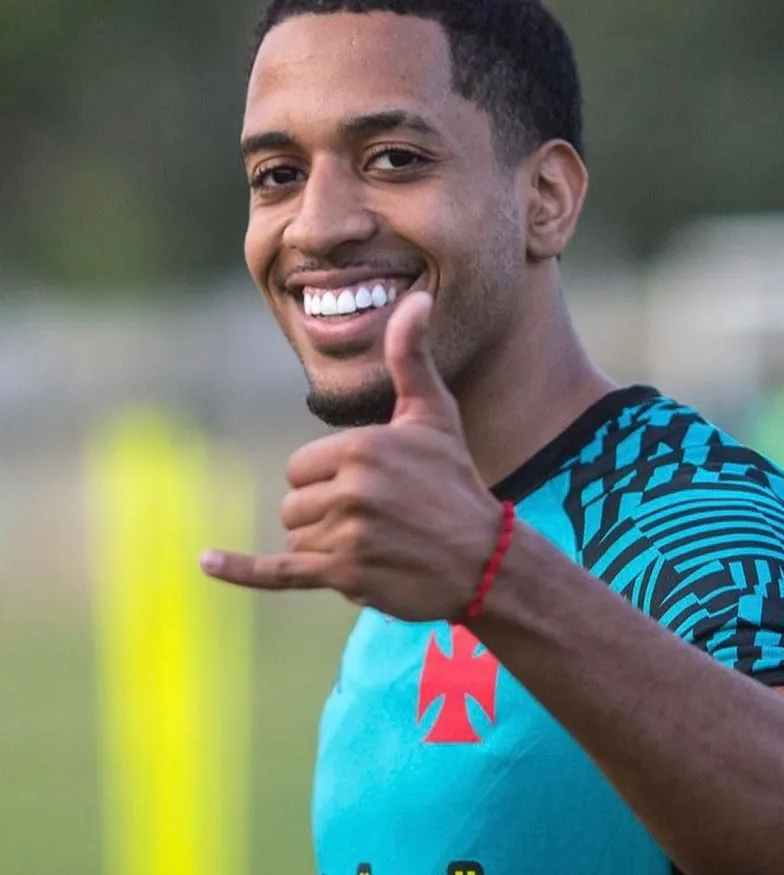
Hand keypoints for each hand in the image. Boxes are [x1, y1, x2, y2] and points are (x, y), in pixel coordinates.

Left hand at [200, 292, 502, 621]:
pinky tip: (207, 561)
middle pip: (293, 504)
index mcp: (361, 448)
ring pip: (296, 538)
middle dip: (324, 514)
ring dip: (324, 546)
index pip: (300, 468)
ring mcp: (346, 535)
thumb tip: (415, 299)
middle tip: (376, 520)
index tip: (372, 489)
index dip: (328, 480)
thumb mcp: (435, 415)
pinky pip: (278, 571)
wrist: (485, 559)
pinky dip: (241, 570)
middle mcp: (350, 490)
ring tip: (375, 545)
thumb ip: (411, 358)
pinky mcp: (345, 575)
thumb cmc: (457, 482)